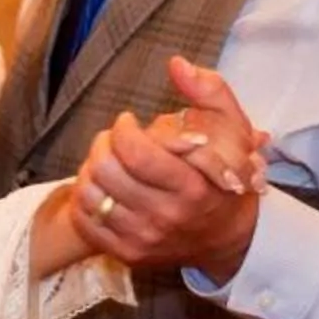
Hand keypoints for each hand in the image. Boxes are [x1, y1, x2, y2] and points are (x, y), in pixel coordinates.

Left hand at [68, 56, 266, 282]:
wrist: (229, 238)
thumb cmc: (225, 177)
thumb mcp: (233, 128)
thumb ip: (210, 91)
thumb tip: (178, 64)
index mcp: (192, 187)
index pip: (135, 153)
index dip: (123, 128)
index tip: (130, 122)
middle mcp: (166, 217)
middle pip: (106, 170)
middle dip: (104, 143)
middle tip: (115, 140)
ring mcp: (144, 239)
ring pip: (90, 194)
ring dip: (92, 169)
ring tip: (108, 161)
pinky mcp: (128, 254)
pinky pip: (85, 221)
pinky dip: (85, 199)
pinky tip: (103, 186)